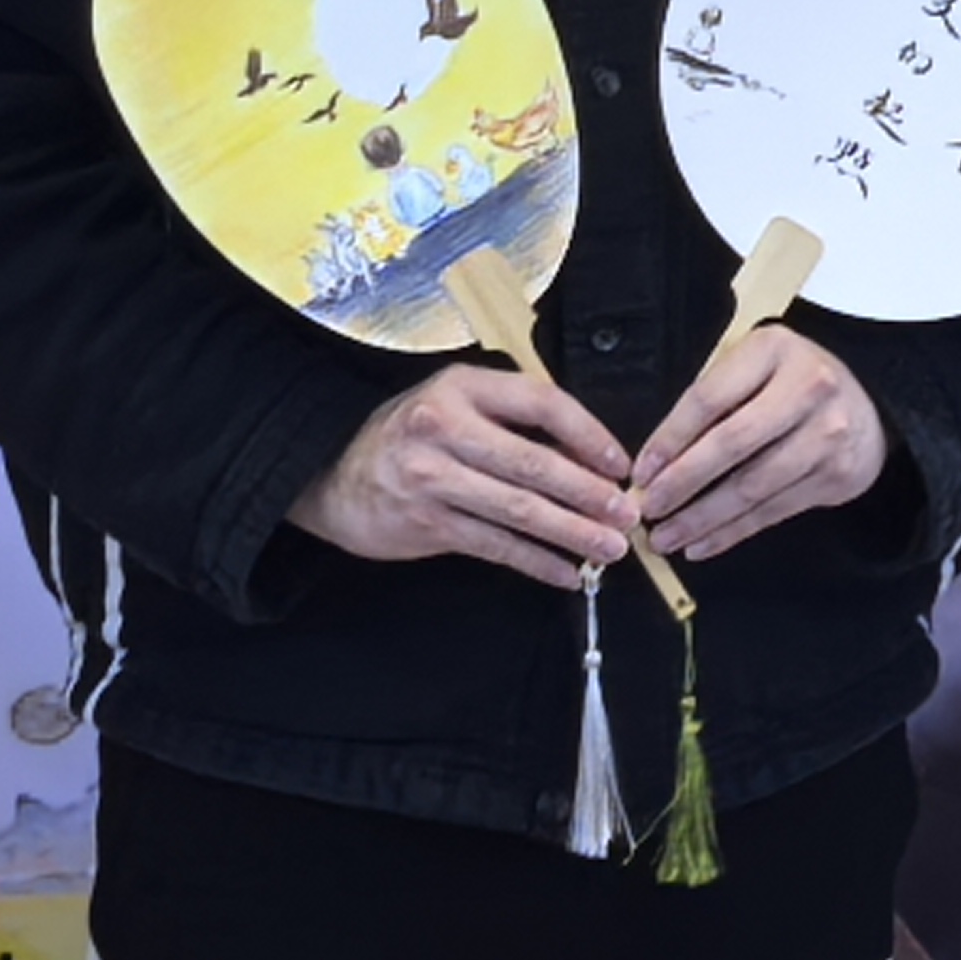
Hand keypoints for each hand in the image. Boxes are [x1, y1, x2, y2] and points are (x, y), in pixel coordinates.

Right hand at [287, 362, 637, 586]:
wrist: (334, 477)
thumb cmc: (408, 437)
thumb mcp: (453, 404)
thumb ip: (510, 419)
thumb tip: (587, 454)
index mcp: (461, 387)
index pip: (540, 403)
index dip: (588, 434)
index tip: (620, 463)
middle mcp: (445, 427)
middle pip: (533, 463)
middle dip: (588, 494)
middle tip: (626, 515)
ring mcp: (433, 478)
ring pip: (518, 510)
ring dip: (571, 533)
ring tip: (609, 549)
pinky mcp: (427, 523)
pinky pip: (495, 546)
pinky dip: (535, 562)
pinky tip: (565, 573)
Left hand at [632, 327, 886, 560]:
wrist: (868, 402)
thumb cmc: (791, 381)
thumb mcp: (754, 364)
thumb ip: (713, 397)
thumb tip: (658, 459)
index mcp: (773, 350)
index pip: (709, 398)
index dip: (670, 438)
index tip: (642, 470)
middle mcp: (806, 389)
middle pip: (731, 445)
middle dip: (682, 483)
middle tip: (648, 509)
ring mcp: (826, 436)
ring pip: (752, 487)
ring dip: (702, 518)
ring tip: (666, 536)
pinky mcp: (836, 477)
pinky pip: (773, 512)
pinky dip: (732, 532)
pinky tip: (702, 543)